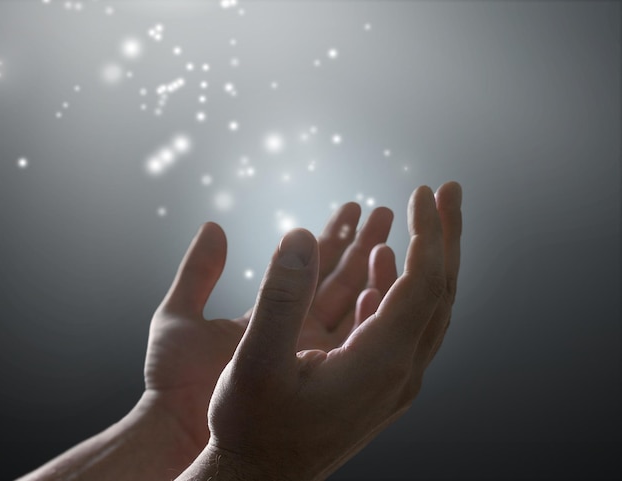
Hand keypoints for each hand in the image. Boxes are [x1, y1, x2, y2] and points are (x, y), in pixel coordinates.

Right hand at [179, 182, 461, 480]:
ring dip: (424, 262)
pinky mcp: (379, 385)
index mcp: (379, 364)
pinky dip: (397, 290)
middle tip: (447, 192)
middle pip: (438, 292)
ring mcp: (393, 382)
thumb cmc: (252, 429)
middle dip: (444, 238)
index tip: (421, 192)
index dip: (428, 234)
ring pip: (425, 310)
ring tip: (416, 223)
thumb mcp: (255, 362)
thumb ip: (279, 297)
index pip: (422, 284)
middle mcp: (399, 374)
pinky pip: (401, 327)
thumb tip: (300, 235)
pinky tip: (379, 271)